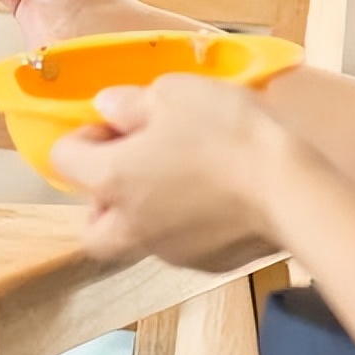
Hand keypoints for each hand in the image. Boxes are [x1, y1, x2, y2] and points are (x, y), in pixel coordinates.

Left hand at [49, 73, 286, 270]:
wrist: (291, 189)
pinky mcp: (204, 262)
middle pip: (91, 223)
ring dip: (142, 211)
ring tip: (179, 177)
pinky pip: (177, 243)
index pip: (63, 159)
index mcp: (111, 178)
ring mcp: (166, 249)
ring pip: (134, 236)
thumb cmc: (227, 133)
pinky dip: (183, 223)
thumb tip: (108, 109)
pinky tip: (213, 197)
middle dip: (102, 196)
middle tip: (134, 166)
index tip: (116, 123)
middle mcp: (129, 223)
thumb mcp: (172, 92)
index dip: (84, 136)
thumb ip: (128, 102)